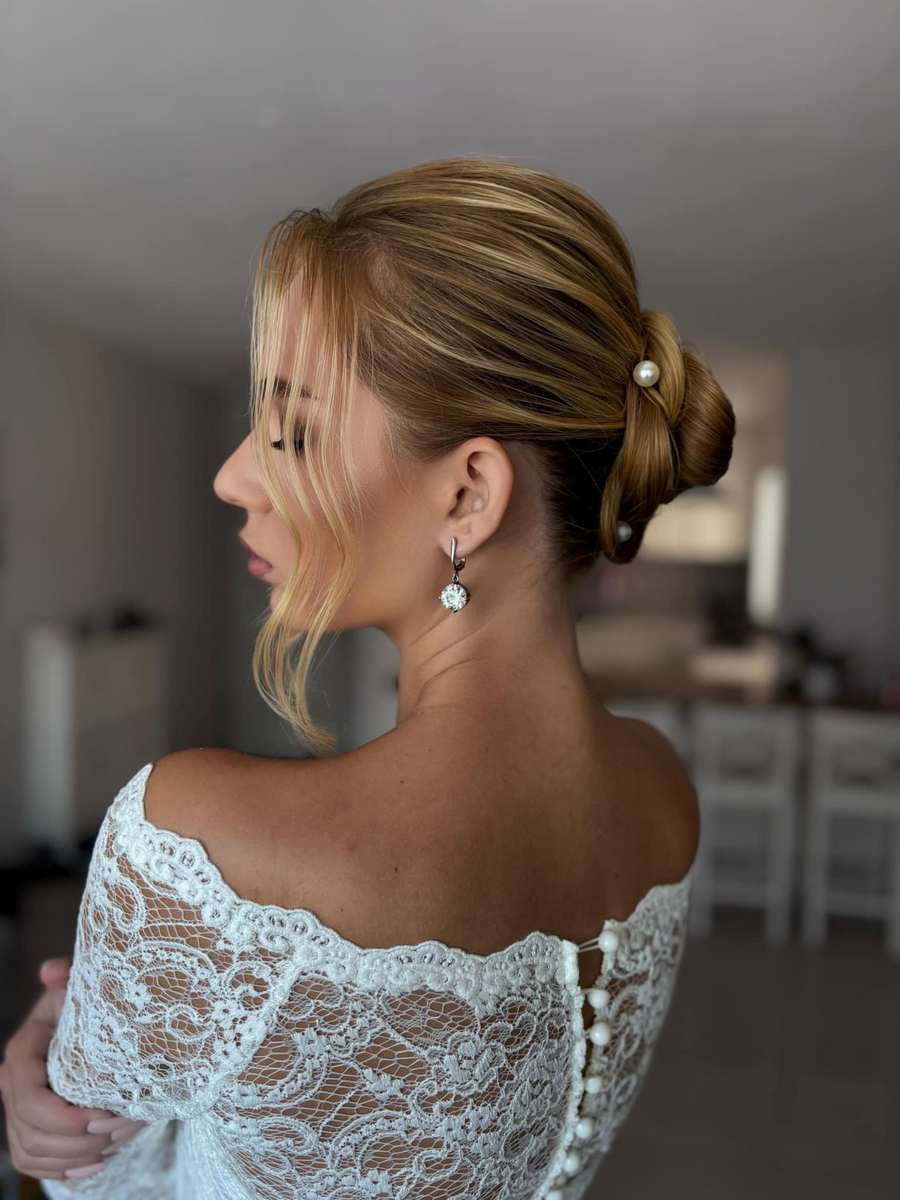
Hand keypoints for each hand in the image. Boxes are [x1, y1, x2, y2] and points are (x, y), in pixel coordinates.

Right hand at [0, 957, 146, 1181]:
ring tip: (117, 1141)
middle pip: (32, 1134)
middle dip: (78, 1141)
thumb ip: (68, 978)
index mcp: (22, 1053)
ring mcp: (17, 1111)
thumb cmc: (88, 1003)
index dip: (64, 1118)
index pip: (29, 1100)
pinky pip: (34, 1163)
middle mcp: (12, 1085)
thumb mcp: (82, 987)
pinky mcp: (29, 1130)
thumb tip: (53, 971)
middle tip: (122, 1129)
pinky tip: (95, 1165)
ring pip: (33, 1152)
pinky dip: (63, 1170)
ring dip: (76, 1157)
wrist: (90, 1023)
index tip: (104, 1116)